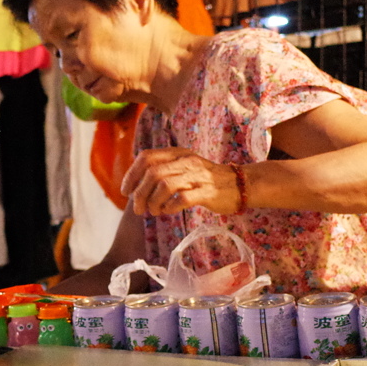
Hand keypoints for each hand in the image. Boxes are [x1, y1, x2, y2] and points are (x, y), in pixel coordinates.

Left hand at [121, 148, 240, 215]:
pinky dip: (170, 207)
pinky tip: (168, 211)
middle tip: (139, 209)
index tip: (126, 192)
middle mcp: (186, 161)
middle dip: (140, 194)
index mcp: (176, 154)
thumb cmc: (205, 180)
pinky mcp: (207, 191)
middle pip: (152, 173)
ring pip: (165, 185)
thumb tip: (133, 189)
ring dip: (153, 202)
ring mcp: (197, 175)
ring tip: (154, 212)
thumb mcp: (182, 169)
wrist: (240, 185)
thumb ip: (160, 173)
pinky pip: (182, 198)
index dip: (131, 175)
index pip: (146, 157)